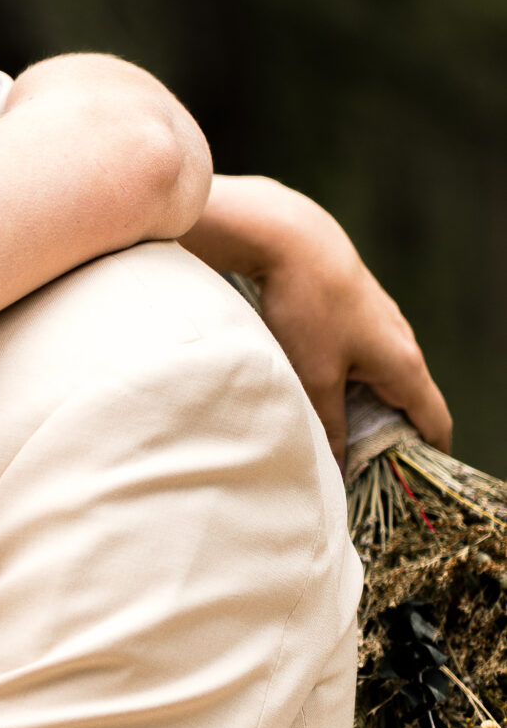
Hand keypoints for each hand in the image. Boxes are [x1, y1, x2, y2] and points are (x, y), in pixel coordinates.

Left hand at [184, 175, 450, 461]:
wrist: (291, 241)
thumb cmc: (308, 308)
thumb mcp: (316, 377)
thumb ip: (329, 423)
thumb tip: (339, 462)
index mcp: (405, 365)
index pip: (435, 421)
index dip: (432, 457)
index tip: (416, 486)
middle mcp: (403, 345)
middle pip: (410, 405)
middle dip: (392, 440)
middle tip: (364, 472)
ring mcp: (383, 327)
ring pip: (383, 382)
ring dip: (367, 411)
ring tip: (339, 439)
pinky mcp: (360, 315)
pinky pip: (365, 362)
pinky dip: (353, 385)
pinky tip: (323, 396)